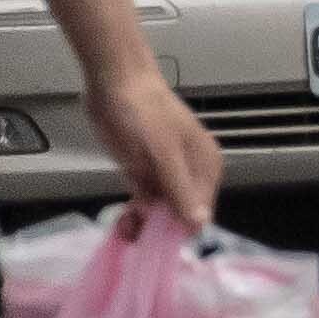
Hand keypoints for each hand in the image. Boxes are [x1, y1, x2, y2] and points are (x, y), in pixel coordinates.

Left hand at [86, 56, 222, 232]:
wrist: (113, 80)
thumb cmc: (143, 110)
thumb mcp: (163, 151)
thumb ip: (180, 188)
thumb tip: (200, 223)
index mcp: (205, 168)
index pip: (199, 214)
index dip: (178, 229)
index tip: (154, 237)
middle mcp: (188, 174)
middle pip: (179, 216)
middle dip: (158, 228)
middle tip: (132, 230)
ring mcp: (164, 174)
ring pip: (159, 212)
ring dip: (143, 224)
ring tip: (124, 226)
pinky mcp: (142, 172)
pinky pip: (143, 202)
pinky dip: (134, 213)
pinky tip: (122, 220)